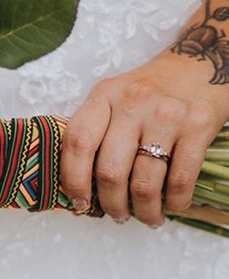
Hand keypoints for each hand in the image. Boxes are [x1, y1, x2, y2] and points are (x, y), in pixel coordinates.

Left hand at [60, 50, 228, 226]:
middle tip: (117, 215)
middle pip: (109, 171)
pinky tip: (171, 206)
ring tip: (146, 217)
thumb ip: (96, 130)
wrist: (205, 61)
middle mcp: (132, 103)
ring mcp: (166, 115)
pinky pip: (180, 179)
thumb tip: (78, 184)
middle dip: (111, 204)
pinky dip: (174, 202)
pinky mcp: (199, 126)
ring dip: (144, 210)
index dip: (73, 179)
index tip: (78, 202)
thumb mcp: (115, 96)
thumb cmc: (152, 88)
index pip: (77, 143)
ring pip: (144, 182)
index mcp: (104, 96)